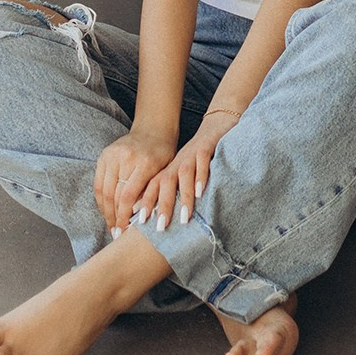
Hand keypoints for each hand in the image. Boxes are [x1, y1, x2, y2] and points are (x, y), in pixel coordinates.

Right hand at [94, 128, 176, 233]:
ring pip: (104, 190)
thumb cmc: (163, 154)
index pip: (128, 196)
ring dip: (106, 212)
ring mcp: (112, 155)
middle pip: (114, 195)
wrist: (153, 129)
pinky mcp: (103, 155)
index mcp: (144, 163)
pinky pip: (98, 182)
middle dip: (115, 218)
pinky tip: (106, 211)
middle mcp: (125, 158)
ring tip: (111, 226)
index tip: (125, 233)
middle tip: (117, 234)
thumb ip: (153, 194)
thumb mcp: (165, 174)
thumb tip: (141, 223)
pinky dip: (101, 200)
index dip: (124, 217)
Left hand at [132, 111, 235, 231]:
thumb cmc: (200, 158)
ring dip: (183, 196)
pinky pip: (203, 162)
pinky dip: (201, 176)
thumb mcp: (186, 174)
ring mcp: (192, 154)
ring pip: (183, 174)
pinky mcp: (207, 147)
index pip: (153, 186)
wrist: (216, 127)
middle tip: (160, 227)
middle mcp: (178, 162)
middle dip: (162, 205)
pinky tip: (201, 192)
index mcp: (170, 169)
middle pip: (164, 182)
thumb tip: (164, 220)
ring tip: (184, 218)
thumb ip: (177, 192)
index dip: (146, 203)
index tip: (139, 222)